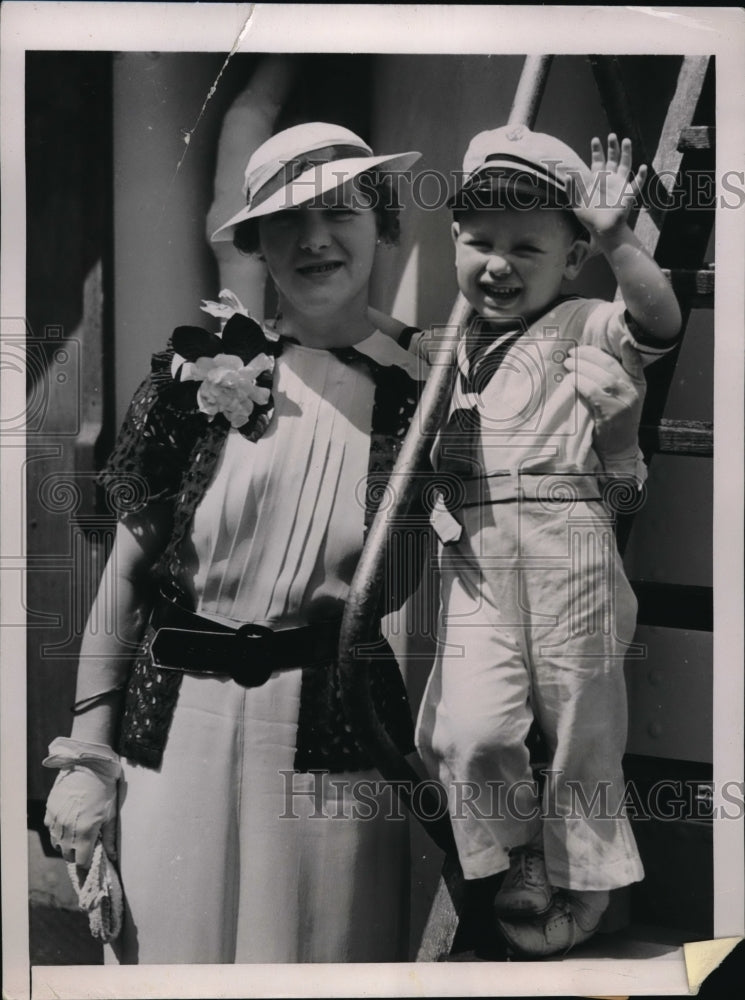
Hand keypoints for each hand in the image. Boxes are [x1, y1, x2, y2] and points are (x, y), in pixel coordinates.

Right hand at [44, 766, 117, 867]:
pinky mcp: (49, 811)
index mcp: (85, 833)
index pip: (82, 862)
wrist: (88, 765)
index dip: (87, 864)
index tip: (91, 860)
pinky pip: (51, 829)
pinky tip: (68, 822)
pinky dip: (58, 830)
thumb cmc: (104, 789)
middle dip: (76, 854)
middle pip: (68, 855)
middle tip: (85, 846)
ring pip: (57, 844)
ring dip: (66, 844)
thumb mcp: (111, 814)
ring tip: (77, 834)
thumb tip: (112, 856)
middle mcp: (68, 831)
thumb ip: (109, 838)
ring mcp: (56, 821)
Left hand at [564, 340, 644, 455]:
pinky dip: (580, 383)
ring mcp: (623, 401)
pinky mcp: (611, 412)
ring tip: (567, 363)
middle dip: (589, 355)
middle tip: (572, 352)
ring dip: (581, 367)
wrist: (620, 447)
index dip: (628, 349)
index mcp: (638, 383)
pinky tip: (572, 380)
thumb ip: (617, 378)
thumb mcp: (624, 396)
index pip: (634, 361)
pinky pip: (593, 391)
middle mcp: (633, 390)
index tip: (620, 339)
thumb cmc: (617, 419)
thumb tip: (594, 358)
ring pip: (600, 376)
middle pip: (610, 364)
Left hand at [566, 135, 646, 237]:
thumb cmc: (589, 216)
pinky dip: (641, 176)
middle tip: (612, 135)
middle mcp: (610, 179)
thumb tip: (568, 175)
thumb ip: (571, 189)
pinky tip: (643, 167)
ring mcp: (620, 185)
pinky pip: (637, 184)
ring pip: (625, 165)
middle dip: (612, 147)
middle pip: (613, 159)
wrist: (602, 229)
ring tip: (626, 141)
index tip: (595, 140)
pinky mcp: (628, 194)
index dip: (597, 150)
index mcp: (598, 179)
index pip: (598, 161)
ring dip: (626, 154)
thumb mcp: (576, 202)